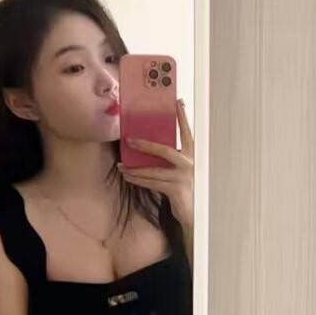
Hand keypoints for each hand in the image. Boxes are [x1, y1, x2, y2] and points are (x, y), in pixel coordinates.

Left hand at [118, 97, 193, 229]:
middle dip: (145, 145)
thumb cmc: (184, 188)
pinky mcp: (176, 190)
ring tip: (122, 167)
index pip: (187, 133)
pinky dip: (138, 180)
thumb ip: (171, 160)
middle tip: (129, 139)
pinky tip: (129, 177)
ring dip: (135, 169)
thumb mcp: (180, 170)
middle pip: (165, 150)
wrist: (193, 212)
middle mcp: (189, 164)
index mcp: (191, 155)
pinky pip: (152, 183)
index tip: (178, 102)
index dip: (182, 118)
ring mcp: (183, 177)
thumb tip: (147, 149)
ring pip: (153, 170)